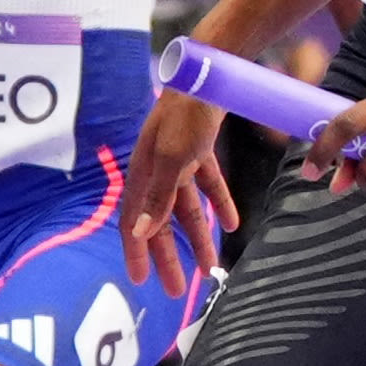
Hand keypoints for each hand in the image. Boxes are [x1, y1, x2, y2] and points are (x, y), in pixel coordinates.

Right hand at [121, 89, 234, 292]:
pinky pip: (207, 185)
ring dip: (197, 237)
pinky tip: (231, 223)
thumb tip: (140, 233)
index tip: (140, 280)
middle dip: (168, 256)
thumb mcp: (173, 160)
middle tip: (175, 289)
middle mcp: (155, 171)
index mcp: (142, 175)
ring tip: (209, 266)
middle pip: (160, 222)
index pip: (133, 222)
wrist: (207, 76)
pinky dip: (219, 204)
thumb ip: (158, 197)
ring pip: (186, 208)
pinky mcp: (197, 151)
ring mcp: (176, 161)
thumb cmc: (185, 117)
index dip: (136, 252)